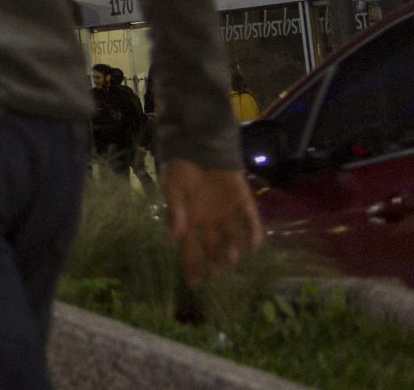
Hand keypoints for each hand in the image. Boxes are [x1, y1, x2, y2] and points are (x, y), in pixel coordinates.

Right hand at [163, 159, 261, 282]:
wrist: (199, 143)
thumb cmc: (181, 167)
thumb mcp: (173, 188)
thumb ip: (176, 212)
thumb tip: (175, 238)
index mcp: (191, 219)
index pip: (190, 248)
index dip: (191, 265)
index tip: (194, 284)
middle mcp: (210, 219)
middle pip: (213, 246)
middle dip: (214, 261)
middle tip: (217, 274)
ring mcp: (227, 211)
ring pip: (232, 236)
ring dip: (232, 248)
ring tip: (232, 259)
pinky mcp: (243, 200)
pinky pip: (250, 219)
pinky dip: (254, 232)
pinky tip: (256, 245)